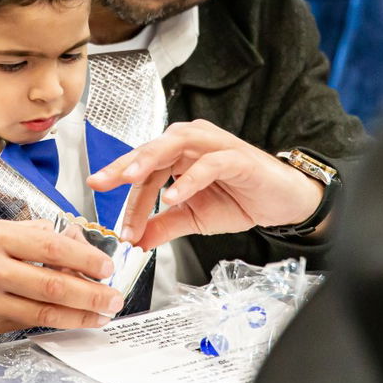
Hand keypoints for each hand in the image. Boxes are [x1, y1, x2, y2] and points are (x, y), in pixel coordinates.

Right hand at [0, 219, 124, 340]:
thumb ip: (29, 235)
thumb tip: (70, 241)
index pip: (52, 246)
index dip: (85, 257)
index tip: (106, 265)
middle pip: (54, 284)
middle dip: (91, 294)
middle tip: (114, 298)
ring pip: (43, 312)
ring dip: (78, 316)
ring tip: (100, 315)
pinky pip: (23, 325)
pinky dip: (50, 323)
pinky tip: (68, 321)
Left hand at [87, 119, 324, 249]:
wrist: (280, 201)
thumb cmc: (239, 199)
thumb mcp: (193, 218)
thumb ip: (164, 225)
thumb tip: (136, 241)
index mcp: (178, 154)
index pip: (144, 173)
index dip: (128, 200)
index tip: (120, 231)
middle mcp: (192, 142)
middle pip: (151, 150)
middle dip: (123, 167)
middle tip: (101, 183)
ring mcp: (214, 145)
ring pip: (174, 145)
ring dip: (150, 161)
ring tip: (130, 179)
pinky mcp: (236, 157)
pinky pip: (208, 164)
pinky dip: (189, 179)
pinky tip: (173, 196)